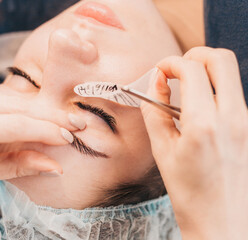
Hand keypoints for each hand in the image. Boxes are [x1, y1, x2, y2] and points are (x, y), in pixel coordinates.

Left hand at [0, 81, 84, 186]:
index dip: (44, 130)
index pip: (13, 124)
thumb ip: (16, 166)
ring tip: (68, 121)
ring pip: (18, 98)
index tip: (68, 137)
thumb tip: (54, 166)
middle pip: (20, 105)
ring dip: (44, 110)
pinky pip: (10, 96)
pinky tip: (46, 114)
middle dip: (52, 115)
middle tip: (79, 124)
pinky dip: (30, 106)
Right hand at [141, 47, 247, 239]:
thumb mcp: (162, 150)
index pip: (192, 69)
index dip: (170, 63)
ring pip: (231, 76)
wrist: (222, 222)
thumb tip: (157, 82)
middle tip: (178, 68)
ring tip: (187, 91)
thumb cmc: (190, 192)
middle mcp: (235, 118)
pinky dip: (216, 90)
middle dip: (195, 55)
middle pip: (221, 59)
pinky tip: (201, 108)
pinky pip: (236, 95)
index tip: (160, 70)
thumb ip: (154, 110)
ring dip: (206, 73)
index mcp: (205, 125)